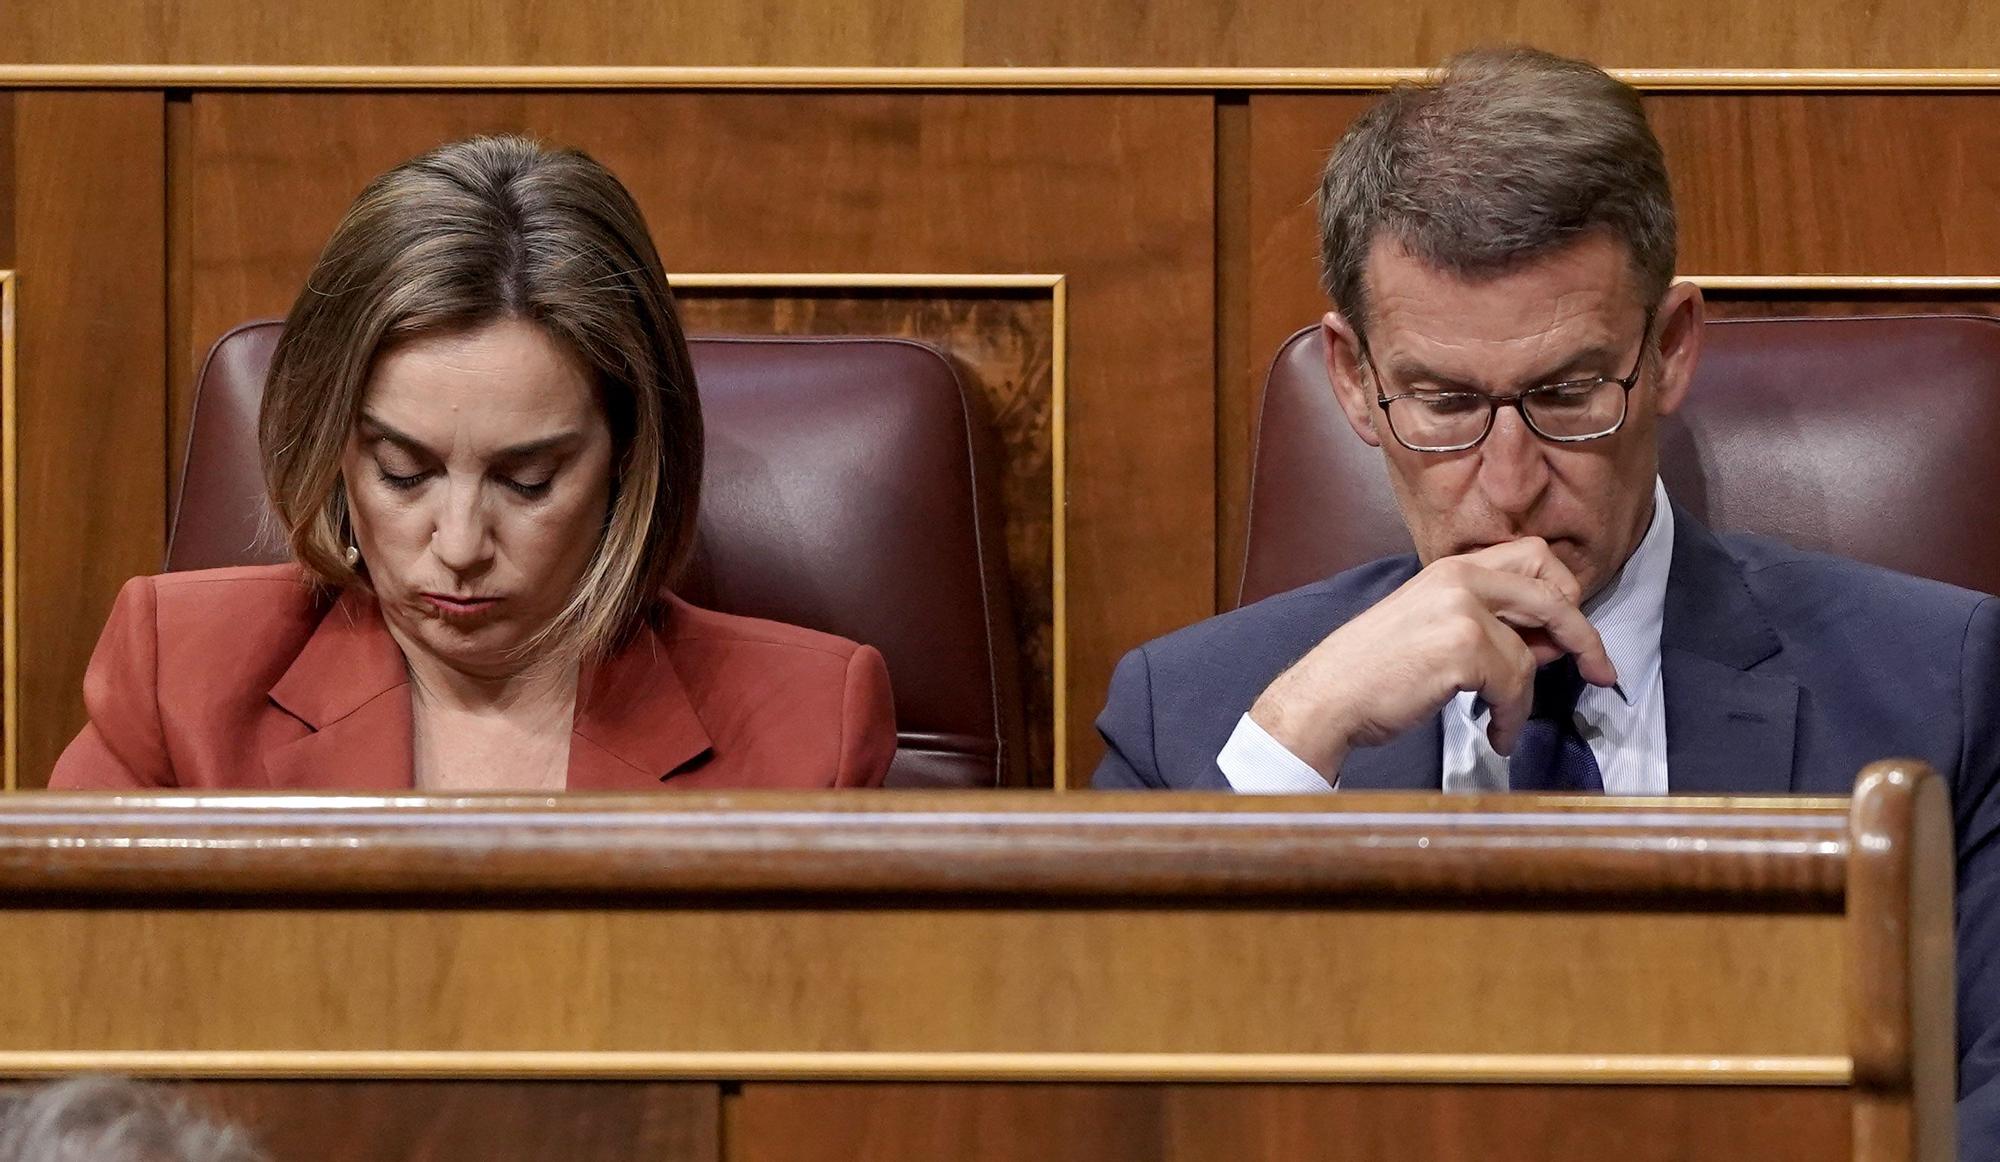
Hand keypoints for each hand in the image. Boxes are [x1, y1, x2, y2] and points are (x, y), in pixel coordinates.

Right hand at [1248, 538, 1617, 777]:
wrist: (1327, 696)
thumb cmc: (1372, 671)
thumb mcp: (1432, 627)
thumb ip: (1488, 624)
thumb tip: (1550, 643)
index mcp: (1452, 567)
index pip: (1534, 557)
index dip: (1562, 593)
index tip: (1572, 634)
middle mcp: (1460, 577)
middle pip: (1553, 591)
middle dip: (1584, 634)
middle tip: (1600, 670)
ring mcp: (1463, 609)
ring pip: (1532, 653)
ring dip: (1524, 698)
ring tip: (1503, 721)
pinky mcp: (1464, 647)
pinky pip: (1515, 686)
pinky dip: (1510, 717)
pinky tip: (1495, 734)